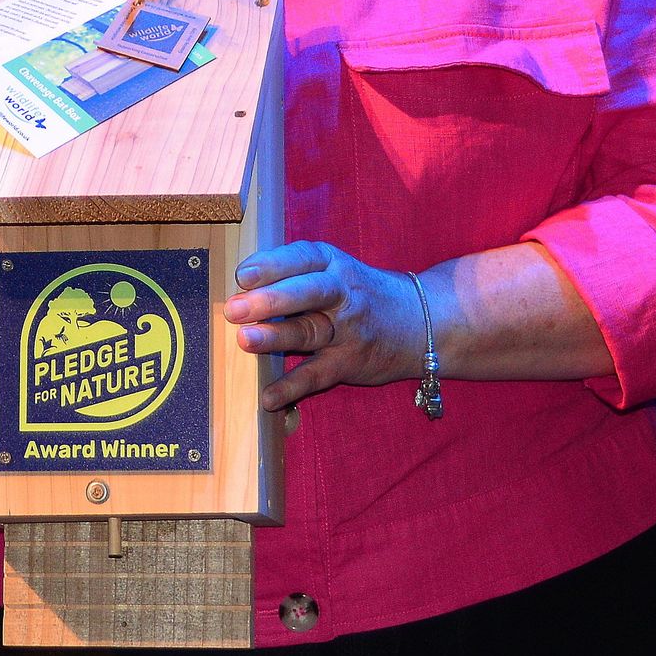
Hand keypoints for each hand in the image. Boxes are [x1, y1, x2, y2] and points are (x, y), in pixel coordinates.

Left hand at [223, 241, 425, 410]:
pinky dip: (293, 387)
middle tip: (235, 309)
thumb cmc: (358, 291)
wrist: (420, 322)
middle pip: (306, 293)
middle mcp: (342, 292)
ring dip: (276, 338)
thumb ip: (292, 273)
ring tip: (245, 340)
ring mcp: (348, 329)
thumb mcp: (333, 269)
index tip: (243, 275)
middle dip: (270, 300)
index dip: (272, 265)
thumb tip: (239, 286)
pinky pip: (318, 374)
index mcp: (332, 263)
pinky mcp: (350, 362)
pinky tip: (268, 397)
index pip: (301, 258)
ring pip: (310, 331)